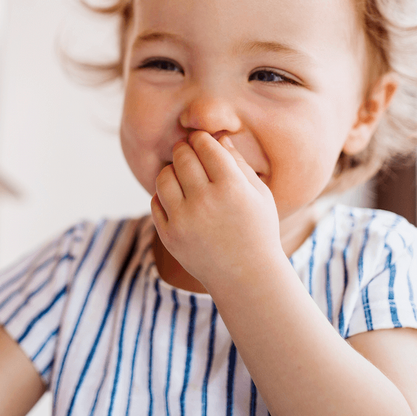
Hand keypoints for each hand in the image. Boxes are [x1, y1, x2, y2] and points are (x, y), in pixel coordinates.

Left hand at [150, 131, 281, 288]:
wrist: (246, 277)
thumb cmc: (258, 230)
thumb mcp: (260, 195)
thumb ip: (239, 163)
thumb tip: (218, 138)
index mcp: (232, 187)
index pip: (205, 146)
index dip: (202, 139)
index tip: (202, 141)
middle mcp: (205, 202)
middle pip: (182, 157)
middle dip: (184, 149)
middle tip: (187, 150)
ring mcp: (184, 220)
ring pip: (163, 177)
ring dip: (171, 170)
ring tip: (181, 173)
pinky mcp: (169, 235)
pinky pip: (155, 201)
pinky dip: (163, 195)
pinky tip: (177, 197)